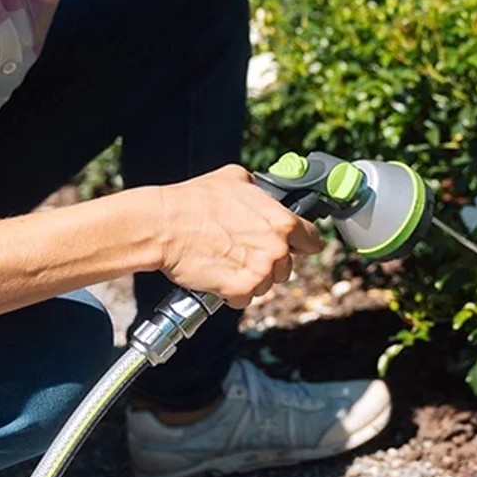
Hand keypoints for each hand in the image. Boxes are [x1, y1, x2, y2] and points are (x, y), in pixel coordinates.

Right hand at [155, 165, 323, 308]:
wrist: (164, 225)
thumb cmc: (195, 200)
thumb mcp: (237, 178)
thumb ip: (261, 190)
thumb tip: (265, 193)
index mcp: (283, 222)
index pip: (312, 241)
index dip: (302, 243)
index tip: (295, 246)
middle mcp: (277, 249)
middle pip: (287, 266)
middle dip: (269, 262)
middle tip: (243, 250)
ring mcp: (261, 272)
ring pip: (266, 284)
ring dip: (251, 278)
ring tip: (226, 259)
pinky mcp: (241, 291)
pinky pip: (245, 298)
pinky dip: (233, 292)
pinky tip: (218, 274)